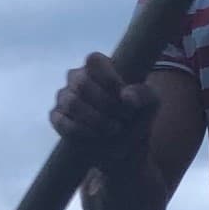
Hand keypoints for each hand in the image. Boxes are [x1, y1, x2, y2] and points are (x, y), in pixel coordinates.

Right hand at [51, 52, 158, 169]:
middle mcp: (78, 78)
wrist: (125, 149)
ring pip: (73, 102)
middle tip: (123, 118)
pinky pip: (62, 122)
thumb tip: (126, 96)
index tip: (124, 97)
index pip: (93, 60)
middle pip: (82, 82)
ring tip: (114, 128)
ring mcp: (65, 97)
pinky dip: (83, 131)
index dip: (109, 79)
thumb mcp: (151, 104)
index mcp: (99, 67)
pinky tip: (97, 136)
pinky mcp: (57, 118)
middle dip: (106, 104)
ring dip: (97, 119)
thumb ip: (145, 94)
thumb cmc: (136, 118)